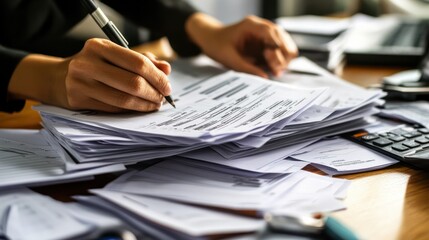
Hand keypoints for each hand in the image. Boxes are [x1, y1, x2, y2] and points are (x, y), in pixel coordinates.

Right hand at [9, 38, 171, 112]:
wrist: (58, 78)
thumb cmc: (95, 66)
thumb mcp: (115, 56)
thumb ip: (142, 60)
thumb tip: (166, 69)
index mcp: (100, 47)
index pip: (138, 63)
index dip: (157, 77)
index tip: (167, 86)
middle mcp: (88, 63)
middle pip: (133, 83)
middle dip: (153, 93)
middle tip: (162, 99)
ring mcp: (80, 83)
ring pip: (124, 99)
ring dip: (144, 105)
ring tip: (154, 105)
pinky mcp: (78, 100)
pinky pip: (113, 109)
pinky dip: (131, 110)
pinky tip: (139, 108)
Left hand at [186, 13, 297, 77]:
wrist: (211, 39)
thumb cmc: (218, 46)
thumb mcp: (230, 60)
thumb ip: (247, 69)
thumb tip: (264, 78)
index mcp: (251, 26)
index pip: (272, 34)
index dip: (276, 50)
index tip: (275, 65)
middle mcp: (261, 27)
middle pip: (283, 38)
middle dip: (282, 56)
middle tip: (275, 71)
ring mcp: (265, 35)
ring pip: (285, 44)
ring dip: (283, 59)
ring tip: (275, 71)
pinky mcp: (266, 43)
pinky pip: (280, 51)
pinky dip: (280, 60)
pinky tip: (273, 68)